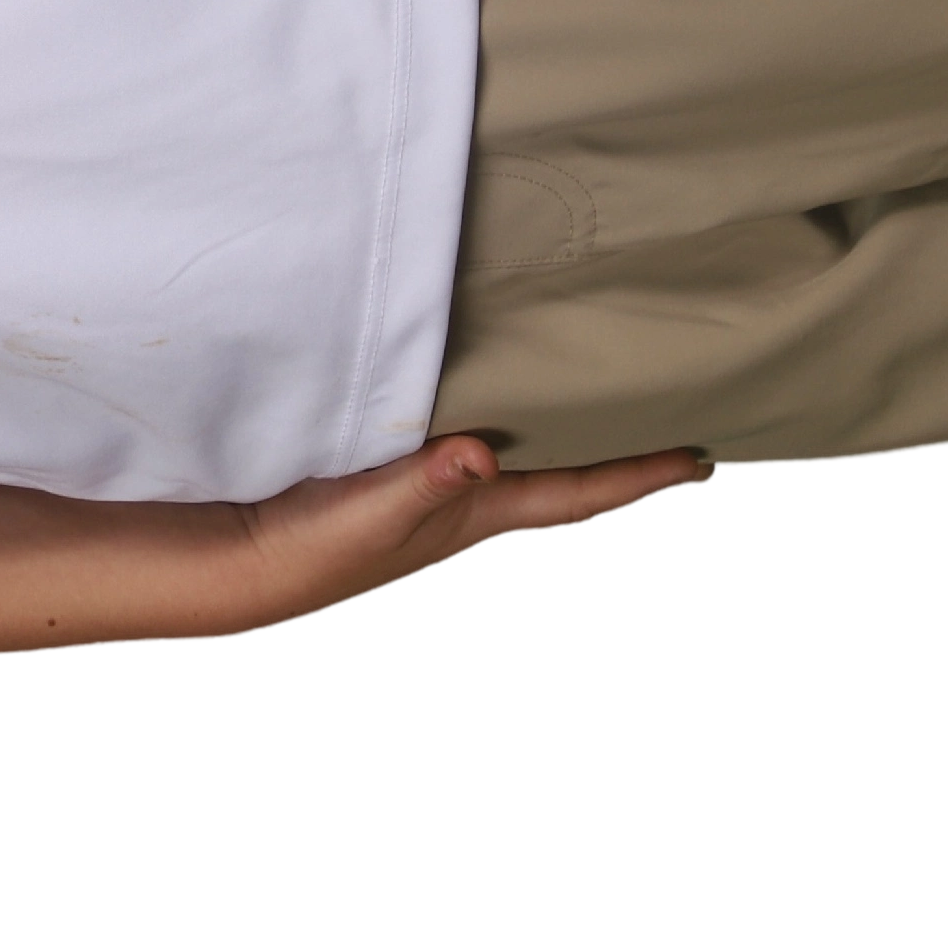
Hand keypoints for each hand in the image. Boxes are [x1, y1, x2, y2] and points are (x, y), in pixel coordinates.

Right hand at [237, 434, 710, 626]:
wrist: (252, 557)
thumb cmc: (317, 545)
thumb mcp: (375, 508)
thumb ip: (427, 480)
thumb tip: (482, 456)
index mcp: (478, 510)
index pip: (574, 491)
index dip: (636, 475)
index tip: (696, 457)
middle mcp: (468, 498)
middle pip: (558, 470)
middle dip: (611, 447)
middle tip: (659, 408)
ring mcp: (432, 486)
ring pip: (516, 453)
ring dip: (556, 431)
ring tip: (594, 393)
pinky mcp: (394, 468)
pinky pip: (466, 435)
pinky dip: (492, 414)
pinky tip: (488, 390)